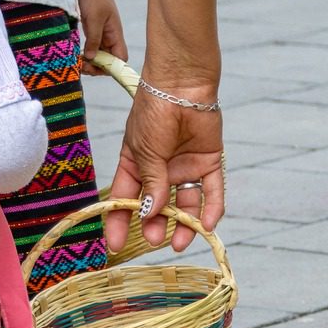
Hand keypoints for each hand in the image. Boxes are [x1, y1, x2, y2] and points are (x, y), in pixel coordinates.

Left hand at [76, 0, 127, 69]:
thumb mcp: (93, 18)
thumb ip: (94, 39)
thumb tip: (93, 59)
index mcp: (116, 33)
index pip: (121, 59)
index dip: (112, 68)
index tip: (95, 68)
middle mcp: (110, 36)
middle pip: (109, 60)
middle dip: (97, 67)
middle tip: (81, 66)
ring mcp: (101, 32)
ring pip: (99, 54)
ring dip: (90, 61)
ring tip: (77, 62)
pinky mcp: (92, 28)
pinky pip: (92, 46)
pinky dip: (86, 53)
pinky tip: (76, 54)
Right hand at [106, 79, 223, 253]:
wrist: (182, 84)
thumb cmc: (154, 111)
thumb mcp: (145, 151)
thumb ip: (150, 183)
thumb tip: (149, 214)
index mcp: (135, 163)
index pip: (125, 197)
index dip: (119, 221)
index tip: (115, 244)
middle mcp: (161, 168)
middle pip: (157, 205)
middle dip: (155, 225)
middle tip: (155, 240)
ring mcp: (185, 166)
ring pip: (185, 202)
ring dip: (183, 223)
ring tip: (181, 241)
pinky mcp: (209, 162)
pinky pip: (212, 190)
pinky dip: (211, 208)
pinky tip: (207, 225)